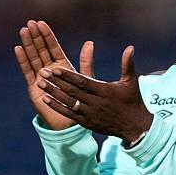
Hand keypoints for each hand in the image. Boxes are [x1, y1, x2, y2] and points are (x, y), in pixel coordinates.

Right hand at [14, 20, 93, 129]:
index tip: (41, 23)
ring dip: (28, 44)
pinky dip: (23, 60)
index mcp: (62, 66)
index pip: (53, 47)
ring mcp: (40, 78)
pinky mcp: (33, 87)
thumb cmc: (80, 101)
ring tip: (23, 31)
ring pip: (33, 57)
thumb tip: (90, 42)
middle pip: (41, 50)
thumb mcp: (85, 79)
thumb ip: (86, 62)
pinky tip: (18, 49)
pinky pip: (27, 71)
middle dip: (36, 36)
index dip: (47, 36)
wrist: (71, 122)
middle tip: (30, 22)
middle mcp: (50, 70)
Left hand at [36, 45, 152, 140]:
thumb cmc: (132, 101)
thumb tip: (130, 47)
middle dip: (56, 82)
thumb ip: (128, 64)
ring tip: (40, 84)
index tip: (56, 68)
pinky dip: (57, 106)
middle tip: (42, 72)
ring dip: (53, 93)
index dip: (68, 76)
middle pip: (72, 91)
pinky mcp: (87, 122)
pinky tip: (46, 99)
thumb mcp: (131, 81)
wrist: (134, 127)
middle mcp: (95, 103)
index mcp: (104, 91)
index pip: (83, 82)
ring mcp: (90, 113)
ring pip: (68, 102)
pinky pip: (69, 114)